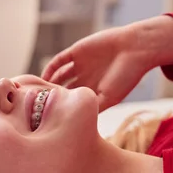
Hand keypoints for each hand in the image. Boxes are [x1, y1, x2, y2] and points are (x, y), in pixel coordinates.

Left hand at [41, 16, 172, 111]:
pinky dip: (50, 69)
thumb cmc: (126, 76)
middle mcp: (86, 79)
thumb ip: (94, 109)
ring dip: (48, 84)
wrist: (135, 49)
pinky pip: (59, 61)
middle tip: (38, 107)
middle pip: (63, 91)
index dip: (62, 110)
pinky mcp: (77, 52)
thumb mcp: (110, 97)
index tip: (49, 119)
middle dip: (52, 98)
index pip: (74, 103)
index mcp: (94, 92)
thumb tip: (76, 124)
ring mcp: (80, 65)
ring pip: (58, 77)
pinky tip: (44, 77)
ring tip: (38, 93)